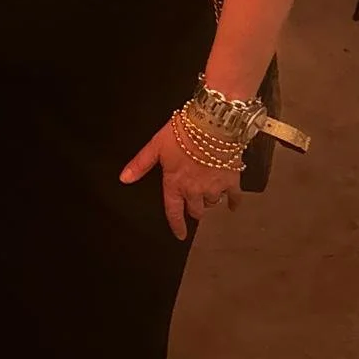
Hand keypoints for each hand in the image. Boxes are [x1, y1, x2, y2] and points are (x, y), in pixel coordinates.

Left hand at [121, 122, 242, 240]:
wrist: (213, 123)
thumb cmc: (182, 132)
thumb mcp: (156, 146)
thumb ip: (141, 164)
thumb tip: (124, 179)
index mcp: (175, 184)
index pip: (174, 212)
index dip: (177, 225)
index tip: (180, 235)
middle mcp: (194, 190)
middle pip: (196, 210)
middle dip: (193, 209)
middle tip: (193, 204)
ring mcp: (215, 187)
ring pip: (212, 203)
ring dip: (209, 200)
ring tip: (208, 192)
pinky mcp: (232, 180)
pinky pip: (234, 198)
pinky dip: (233, 202)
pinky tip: (232, 204)